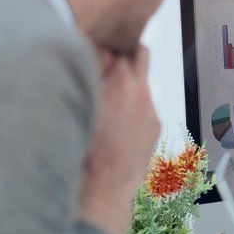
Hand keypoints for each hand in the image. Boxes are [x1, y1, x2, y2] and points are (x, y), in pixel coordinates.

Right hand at [78, 46, 159, 233]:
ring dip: (128, 85)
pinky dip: (134, 106)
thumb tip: (92, 56)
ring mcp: (151, 110)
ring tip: (108, 100)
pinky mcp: (155, 126)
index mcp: (121, 84)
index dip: (105, 47)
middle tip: (109, 60)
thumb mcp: (79, 104)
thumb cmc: (85, 151)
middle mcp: (142, 94)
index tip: (96, 50)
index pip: (117, 47)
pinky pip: (146, 106)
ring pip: (141, 83)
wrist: (103, 187)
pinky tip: (118, 121)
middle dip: (124, 56)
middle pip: (139, 56)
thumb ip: (89, 74)